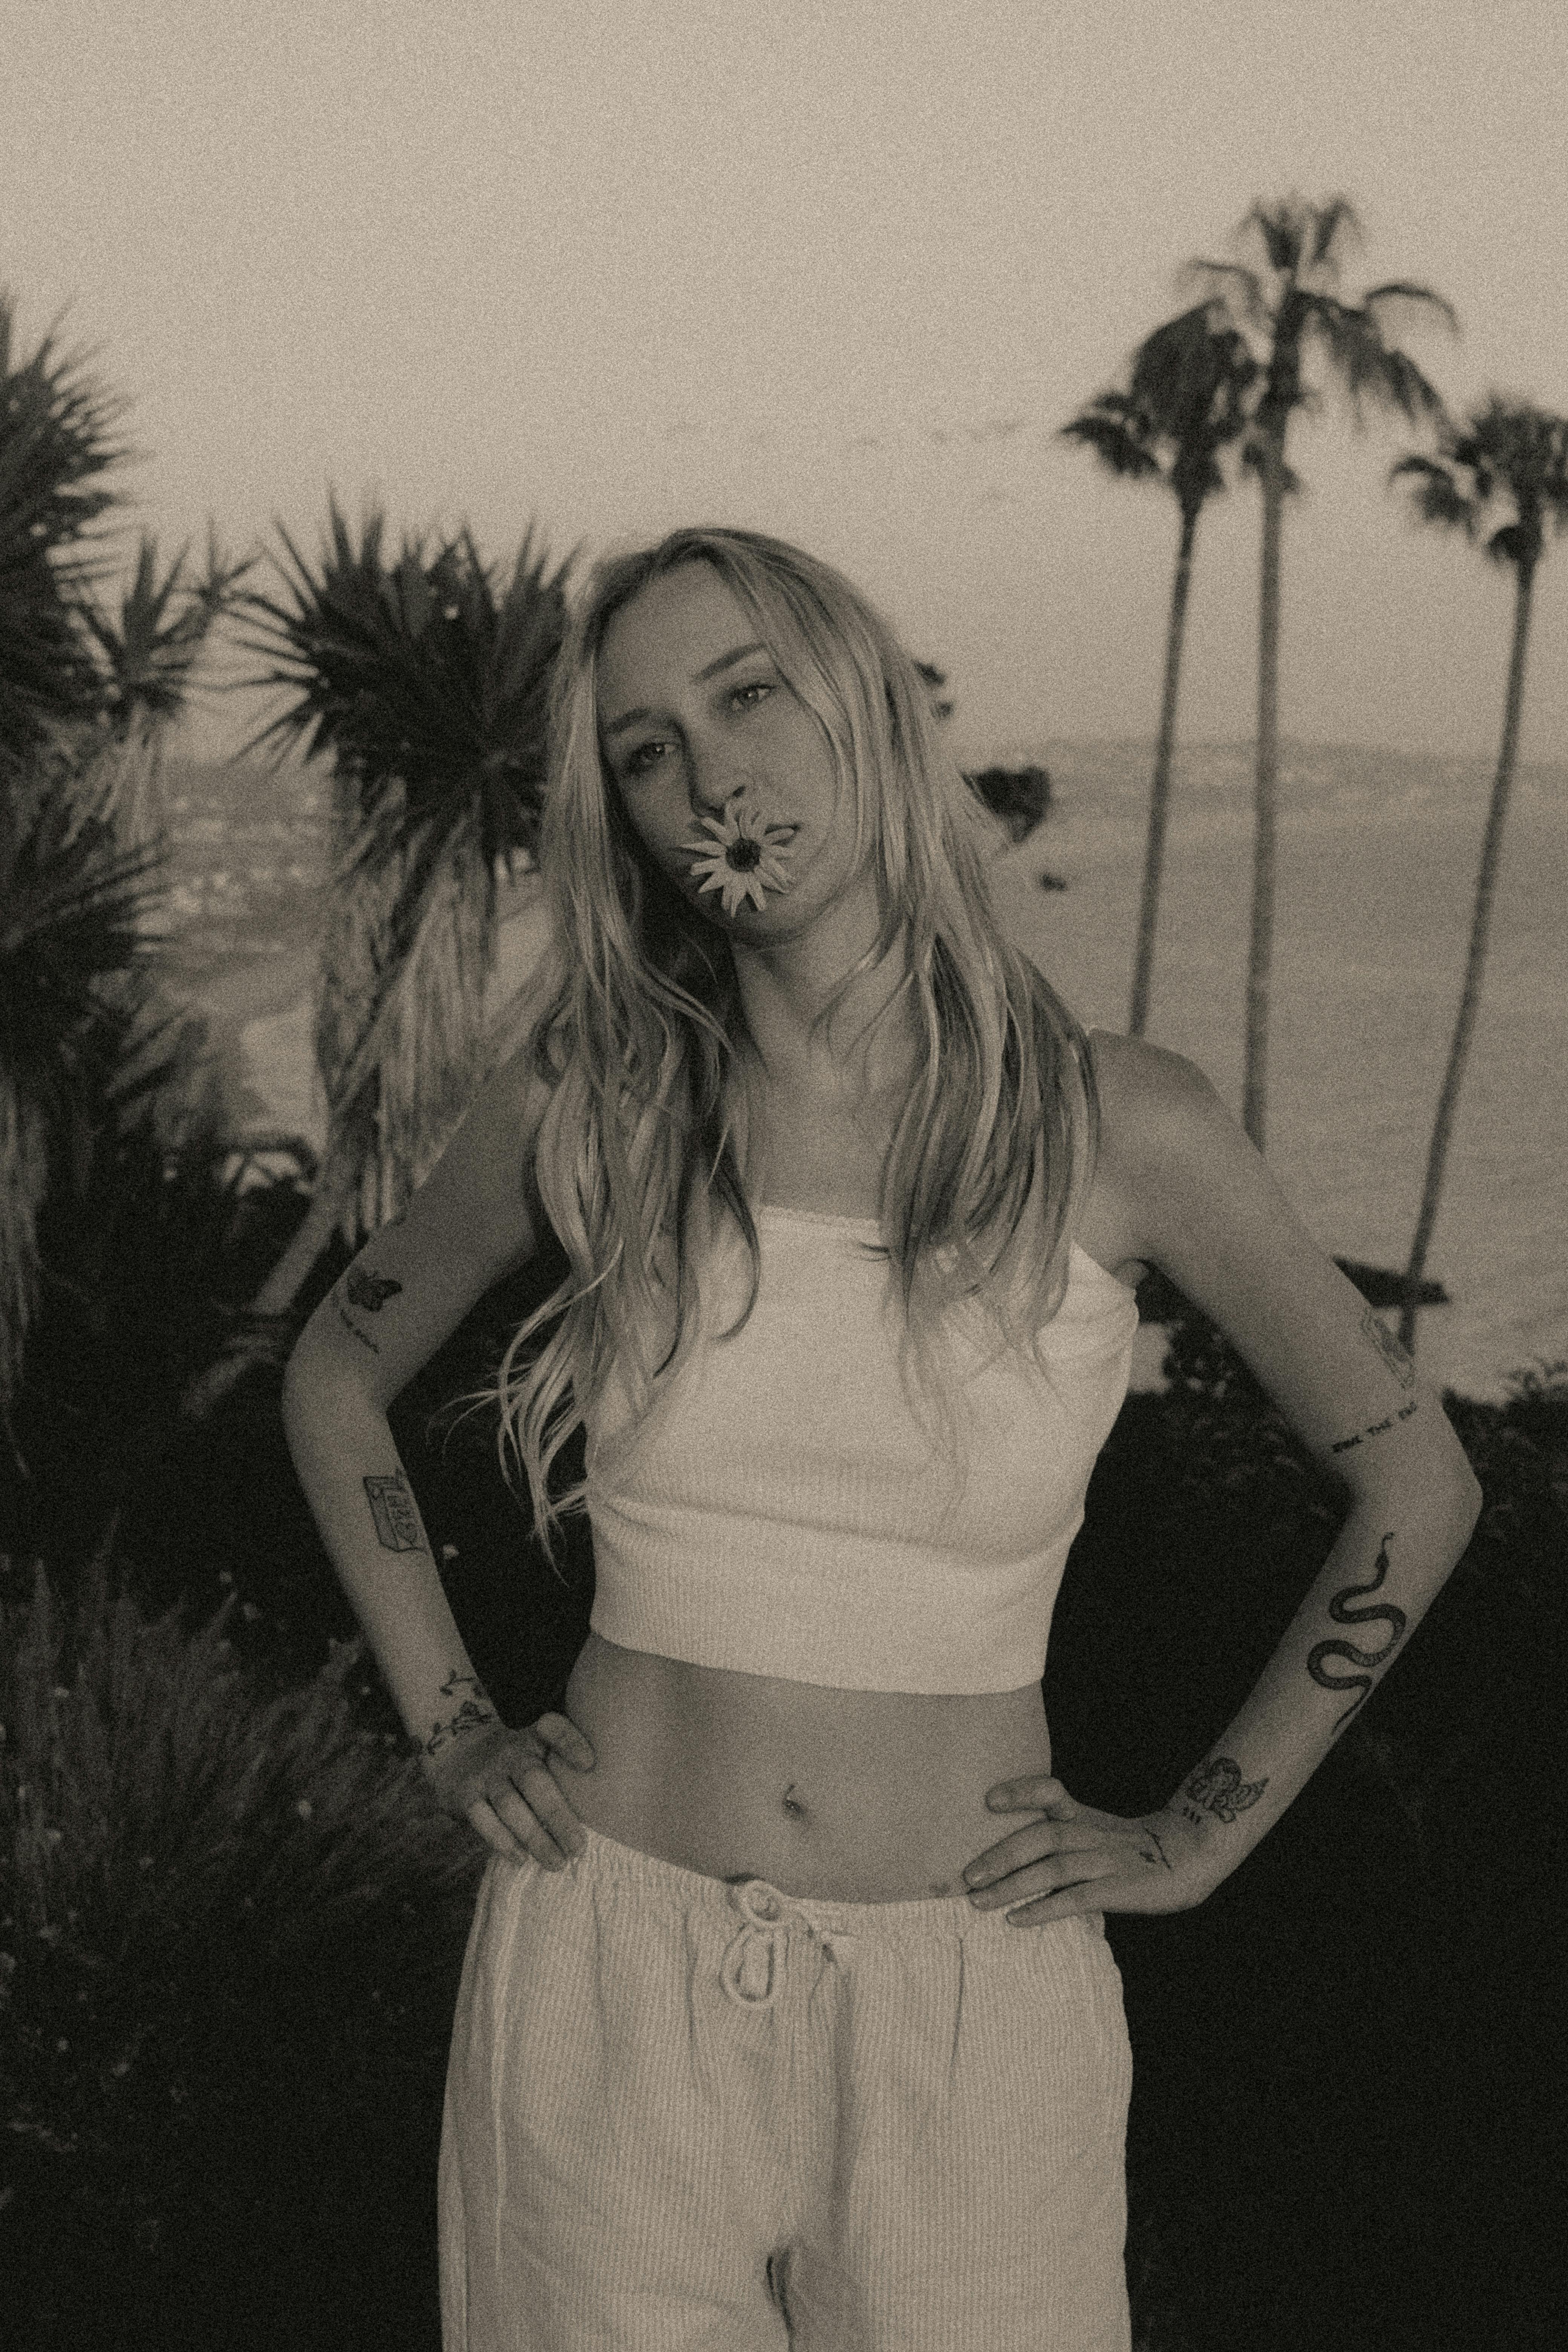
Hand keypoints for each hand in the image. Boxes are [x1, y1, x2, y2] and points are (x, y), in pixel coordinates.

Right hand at [422, 1711, 596, 1869]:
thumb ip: (566, 1763)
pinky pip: (483, 1819)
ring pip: (511, 1806)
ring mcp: (486, 1773)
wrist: (460, 1754)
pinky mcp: (465, 1794)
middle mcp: (510, 1751)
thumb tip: (611, 1802)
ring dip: (535, 1838)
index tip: (589, 1762)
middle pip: (535, 1782)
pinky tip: (522, 1858)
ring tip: (558, 1862)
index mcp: (533, 1736)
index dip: (569, 1742)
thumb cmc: (518, 1759)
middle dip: (557, 1817)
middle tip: (579, 1847)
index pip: (552, 1728)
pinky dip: (502, 1841)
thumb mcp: (539, 1747)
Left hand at [962, 1774, 1217, 1926]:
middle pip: (1041, 1837)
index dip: (1020, 1792)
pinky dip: (1044, 1909)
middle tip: (967, 1876)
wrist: (1190, 1854)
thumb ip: (1059, 1834)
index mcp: (1082, 1815)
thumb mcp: (1094, 1829)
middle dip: (1000, 1855)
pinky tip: (1017, 1920)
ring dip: (1013, 1885)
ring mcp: (1105, 1860)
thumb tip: (1007, 1853)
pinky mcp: (1119, 1889)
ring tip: (980, 1902)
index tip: (989, 1800)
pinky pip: (1076, 1898)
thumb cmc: (1130, 1847)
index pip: (1050, 1792)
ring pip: (1053, 1869)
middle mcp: (1090, 1833)